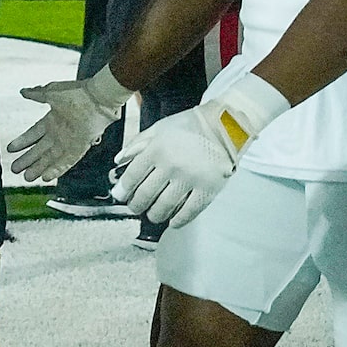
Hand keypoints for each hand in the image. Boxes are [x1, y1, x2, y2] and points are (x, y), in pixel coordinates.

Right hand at [6, 65, 128, 183]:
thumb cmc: (78, 93)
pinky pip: (67, 161)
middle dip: (27, 160)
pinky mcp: (80, 147)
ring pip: (51, 158)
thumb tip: (23, 92)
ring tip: (28, 177)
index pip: (33, 134)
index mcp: (52, 120)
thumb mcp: (51, 92)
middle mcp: (59, 132)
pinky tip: (47, 177)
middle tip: (14, 169)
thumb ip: (36, 94)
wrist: (98, 96)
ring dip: (39, 168)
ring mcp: (69, 141)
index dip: (22, 142)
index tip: (10, 148)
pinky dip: (57, 169)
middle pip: (40, 150)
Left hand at [113, 75, 291, 227]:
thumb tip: (118, 161)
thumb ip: (137, 144)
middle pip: (145, 194)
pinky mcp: (208, 188)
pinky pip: (190, 211)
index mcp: (157, 150)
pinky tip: (173, 222)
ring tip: (153, 215)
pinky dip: (179, 220)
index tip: (120, 196)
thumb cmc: (191, 125)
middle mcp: (171, 165)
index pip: (132, 176)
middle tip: (135, 208)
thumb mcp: (159, 128)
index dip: (123, 190)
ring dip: (155, 215)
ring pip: (165, 206)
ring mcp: (190, 178)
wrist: (227, 125)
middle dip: (136, 205)